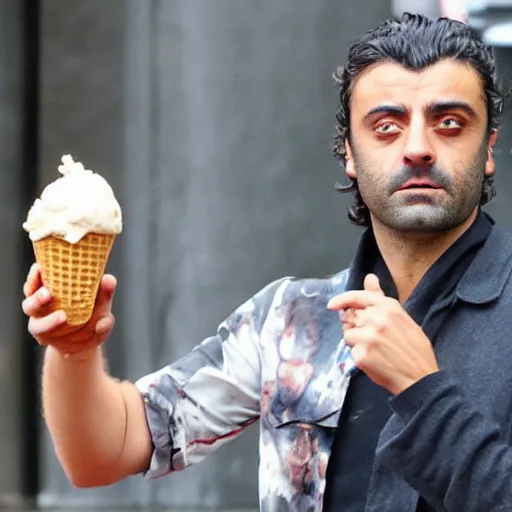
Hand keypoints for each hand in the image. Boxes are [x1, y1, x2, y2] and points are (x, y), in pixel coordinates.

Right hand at [21, 263, 116, 355]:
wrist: (91, 336)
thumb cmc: (94, 311)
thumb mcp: (101, 301)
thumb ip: (104, 291)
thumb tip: (108, 279)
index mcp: (48, 293)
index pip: (34, 284)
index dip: (34, 277)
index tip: (39, 268)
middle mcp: (40, 310)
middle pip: (30, 304)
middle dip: (36, 299)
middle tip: (47, 293)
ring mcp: (44, 328)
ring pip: (38, 326)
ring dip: (49, 321)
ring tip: (63, 316)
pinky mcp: (52, 344)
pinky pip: (57, 342)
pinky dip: (74, 338)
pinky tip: (90, 331)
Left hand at [327, 274, 439, 394]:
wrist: (420, 378)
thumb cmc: (414, 349)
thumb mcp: (401, 317)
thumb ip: (380, 297)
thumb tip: (369, 277)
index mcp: (389, 307)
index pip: (357, 297)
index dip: (342, 300)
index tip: (332, 305)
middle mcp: (377, 318)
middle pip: (350, 316)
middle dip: (355, 325)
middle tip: (372, 338)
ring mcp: (368, 337)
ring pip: (348, 334)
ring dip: (356, 342)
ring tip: (376, 350)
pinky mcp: (362, 354)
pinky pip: (351, 351)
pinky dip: (359, 357)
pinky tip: (375, 360)